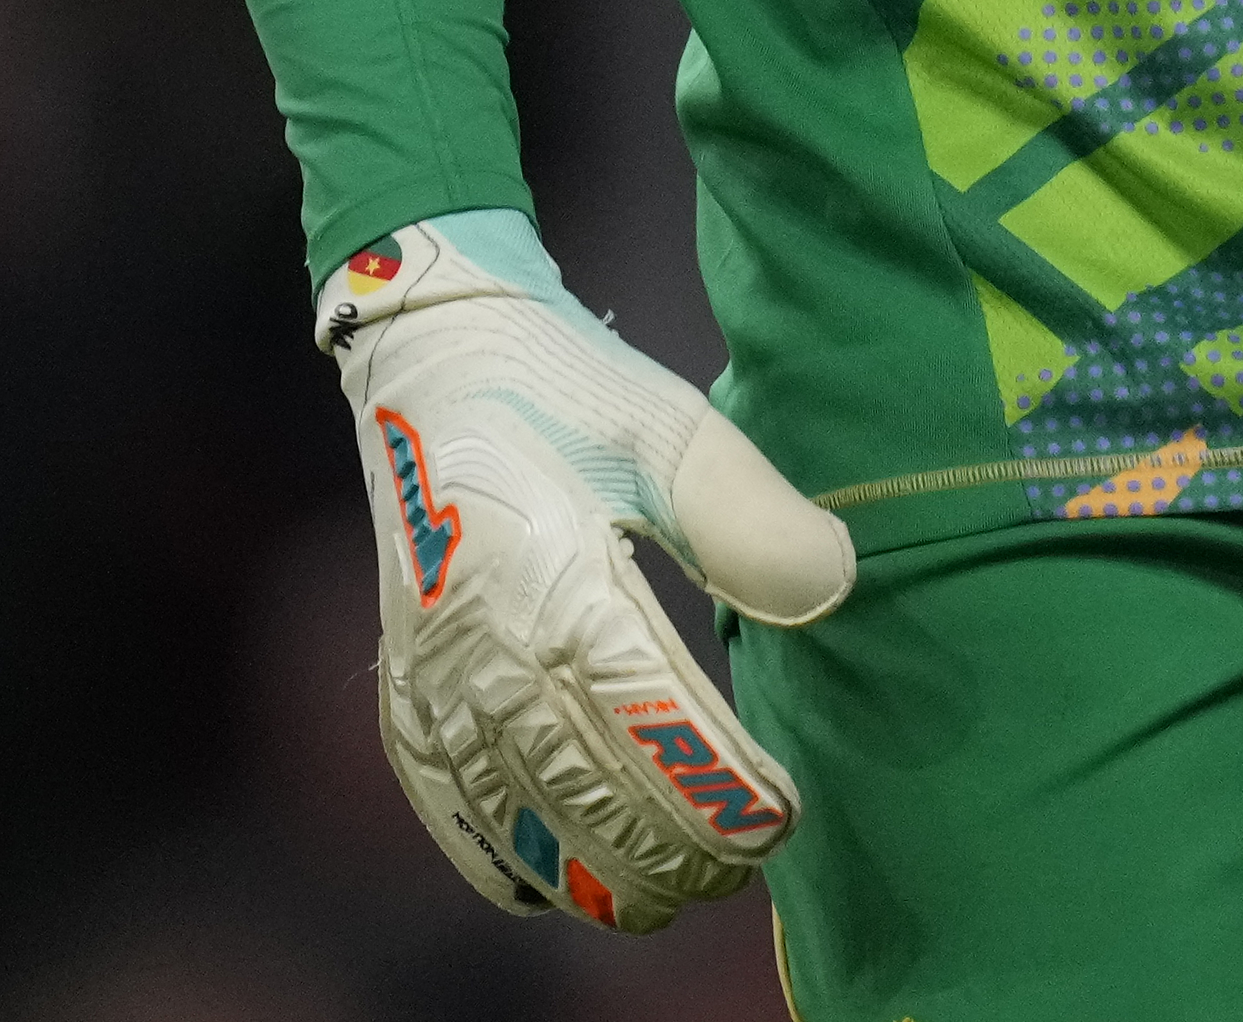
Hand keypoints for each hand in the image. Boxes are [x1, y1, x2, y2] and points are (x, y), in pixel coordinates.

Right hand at [317, 212, 857, 931]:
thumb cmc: (568, 389)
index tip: (781, 815)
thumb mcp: (671, 428)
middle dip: (677, 849)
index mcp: (552, 582)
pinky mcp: (408, 688)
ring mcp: (435, 678)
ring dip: (607, 872)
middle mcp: (482, 649)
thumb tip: (835, 586)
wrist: (435, 358)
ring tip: (683, 884)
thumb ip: (749, 516)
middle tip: (753, 855)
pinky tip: (560, 885)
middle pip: (588, 798)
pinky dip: (509, 862)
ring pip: (523, 823)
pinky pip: (451, 811)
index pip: (646, 727)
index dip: (716, 792)